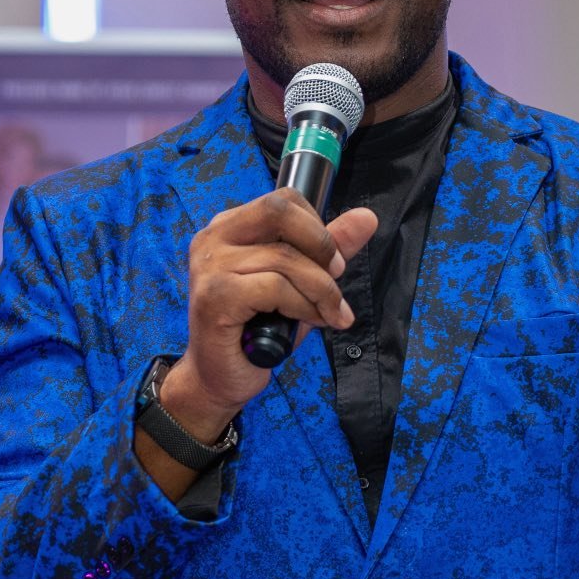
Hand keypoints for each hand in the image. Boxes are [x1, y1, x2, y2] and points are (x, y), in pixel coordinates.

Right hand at [164, 191, 377, 431]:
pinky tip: (311, 322)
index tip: (333, 260)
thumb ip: (329, 251)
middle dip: (321, 244)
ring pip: (284, 257)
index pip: (283, 200)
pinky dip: (303, 306)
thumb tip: (367, 218)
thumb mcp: (301, 285)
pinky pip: (275, 287)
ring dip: (321, 289)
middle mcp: (215, 238)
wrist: (220, 378)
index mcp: (231, 227)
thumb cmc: (258, 331)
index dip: (318, 226)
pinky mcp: (215, 296)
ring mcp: (210, 266)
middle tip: (337, 275)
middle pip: (279, 211)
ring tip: (330, 313)